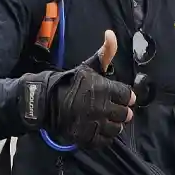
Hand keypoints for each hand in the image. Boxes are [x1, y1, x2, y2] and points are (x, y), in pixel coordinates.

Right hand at [20, 30, 134, 149]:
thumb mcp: (88, 67)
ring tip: (106, 119)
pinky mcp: (87, 137)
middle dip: (121, 111)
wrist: (47, 102)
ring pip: (117, 129)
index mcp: (103, 88)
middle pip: (125, 114)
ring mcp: (94, 124)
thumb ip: (105, 53)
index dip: (125, 96)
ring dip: (114, 124)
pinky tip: (99, 129)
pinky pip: (105, 141)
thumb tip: (111, 34)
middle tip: (112, 109)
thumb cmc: (70, 83)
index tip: (120, 97)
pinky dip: (105, 136)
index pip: (128, 95)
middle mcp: (101, 107)